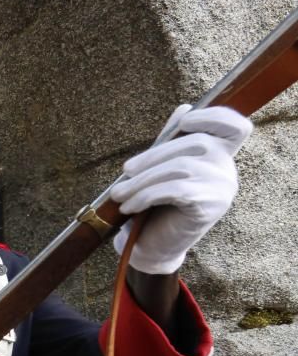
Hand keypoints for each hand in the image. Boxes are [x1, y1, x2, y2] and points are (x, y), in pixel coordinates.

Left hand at [111, 105, 252, 273]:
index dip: (214, 116)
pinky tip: (129, 206)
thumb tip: (183, 108)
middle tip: (124, 172)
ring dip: (141, 181)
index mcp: (220, 156)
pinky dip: (146, 196)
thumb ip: (173, 141)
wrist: (154, 247)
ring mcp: (223, 188)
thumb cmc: (155, 205)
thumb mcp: (162, 170)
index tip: (184, 121)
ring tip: (119, 194)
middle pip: (195, 143)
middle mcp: (227, 169)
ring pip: (180, 168)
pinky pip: (175, 190)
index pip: (235, 126)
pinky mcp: (210, 206)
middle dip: (152, 157)